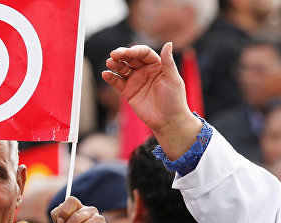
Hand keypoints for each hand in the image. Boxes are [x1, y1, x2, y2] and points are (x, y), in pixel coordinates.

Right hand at [101, 43, 201, 159]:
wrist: (169, 121)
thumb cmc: (175, 100)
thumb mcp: (173, 80)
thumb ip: (168, 62)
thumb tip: (168, 43)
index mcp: (157, 66)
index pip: (144, 53)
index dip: (136, 51)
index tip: (129, 53)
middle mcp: (145, 71)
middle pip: (131, 58)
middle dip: (122, 55)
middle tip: (114, 55)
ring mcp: (136, 81)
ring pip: (122, 68)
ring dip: (115, 64)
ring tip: (110, 63)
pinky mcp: (128, 91)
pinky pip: (117, 81)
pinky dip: (110, 77)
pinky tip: (106, 74)